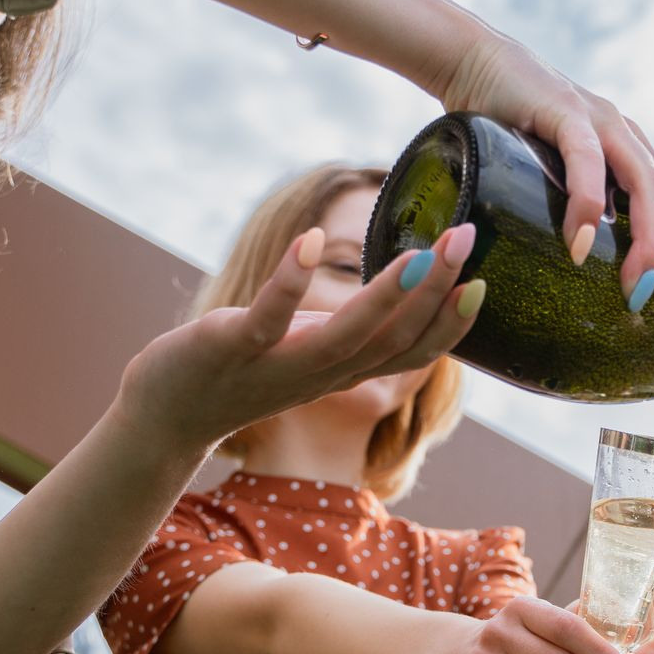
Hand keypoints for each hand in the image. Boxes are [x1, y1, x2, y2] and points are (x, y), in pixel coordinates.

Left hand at [118, 225, 479, 453]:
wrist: (169, 415)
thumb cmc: (246, 370)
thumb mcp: (310, 349)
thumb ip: (357, 328)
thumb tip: (407, 286)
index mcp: (345, 371)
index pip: (413, 353)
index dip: (452, 323)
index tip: (484, 282)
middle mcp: (321, 374)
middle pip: (392, 339)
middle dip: (434, 291)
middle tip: (466, 238)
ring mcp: (277, 365)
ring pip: (345, 337)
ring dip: (385, 296)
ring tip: (419, 254)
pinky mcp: (232, 349)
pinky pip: (268, 317)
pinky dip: (292, 281)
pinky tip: (312, 241)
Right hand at [436, 34, 653, 327]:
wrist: (474, 64)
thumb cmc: (513, 138)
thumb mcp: (556, 188)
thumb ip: (579, 225)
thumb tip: (578, 292)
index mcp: (640, 164)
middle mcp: (634, 144)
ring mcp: (604, 124)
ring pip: (649, 185)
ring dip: (649, 243)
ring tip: (637, 291)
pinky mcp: (565, 110)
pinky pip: (587, 159)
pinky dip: (588, 203)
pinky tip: (578, 246)